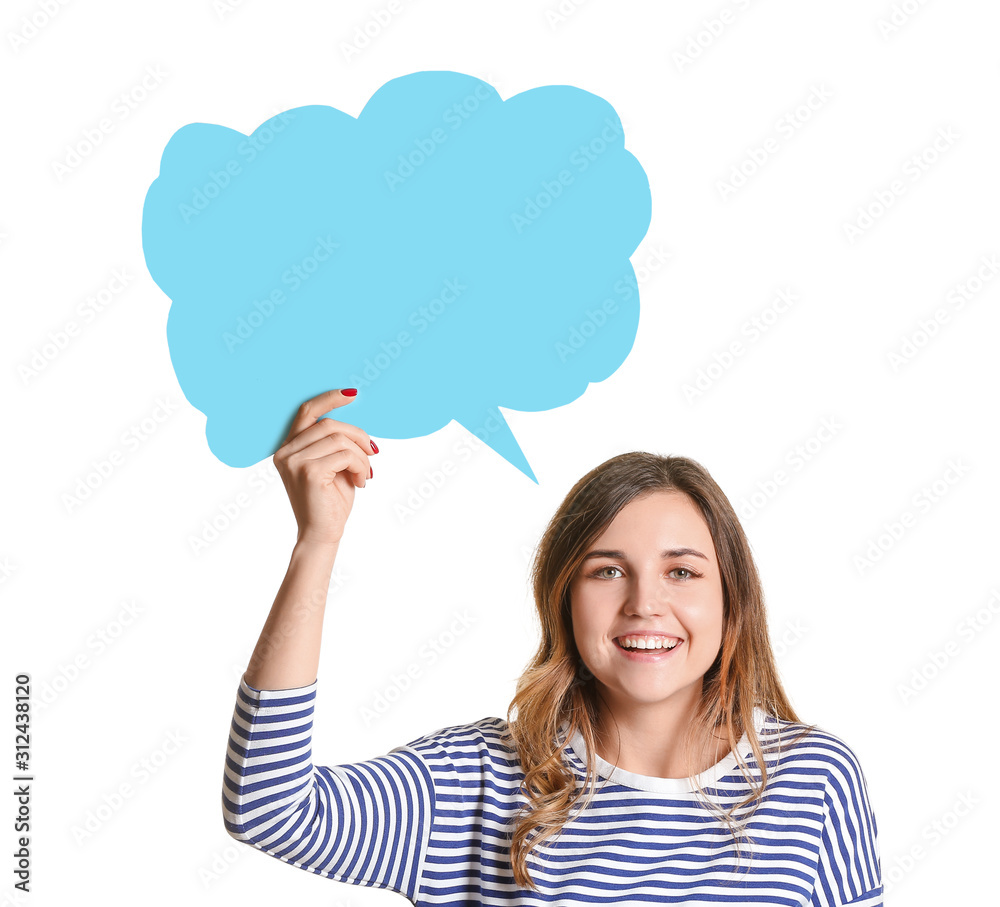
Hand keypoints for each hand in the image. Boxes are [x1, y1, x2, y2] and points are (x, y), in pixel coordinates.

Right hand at [272, 389, 377, 545]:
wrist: (321, 534)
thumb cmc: (329, 502)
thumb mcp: (334, 466)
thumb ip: (337, 444)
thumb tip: (358, 427)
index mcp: (288, 448)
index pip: (307, 412)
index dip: (329, 399)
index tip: (353, 394)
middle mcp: (285, 453)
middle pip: (329, 424)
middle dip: (358, 435)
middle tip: (374, 451)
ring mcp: (294, 462)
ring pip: (340, 439)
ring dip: (362, 455)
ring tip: (366, 473)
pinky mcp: (309, 472)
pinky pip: (345, 455)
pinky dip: (361, 466)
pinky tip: (362, 481)